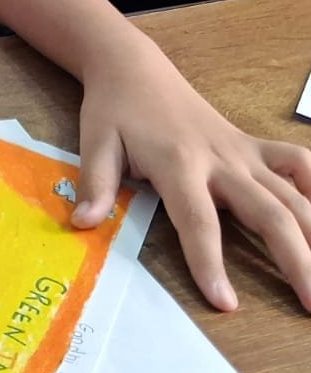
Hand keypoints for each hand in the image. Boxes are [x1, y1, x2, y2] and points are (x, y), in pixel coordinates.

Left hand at [73, 41, 310, 312]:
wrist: (136, 69)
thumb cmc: (114, 110)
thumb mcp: (94, 142)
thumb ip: (94, 184)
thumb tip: (83, 224)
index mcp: (178, 163)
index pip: (198, 221)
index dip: (210, 262)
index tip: (225, 303)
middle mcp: (221, 160)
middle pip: (270, 214)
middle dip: (296, 262)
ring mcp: (244, 152)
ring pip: (295, 195)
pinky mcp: (256, 146)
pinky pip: (299, 164)